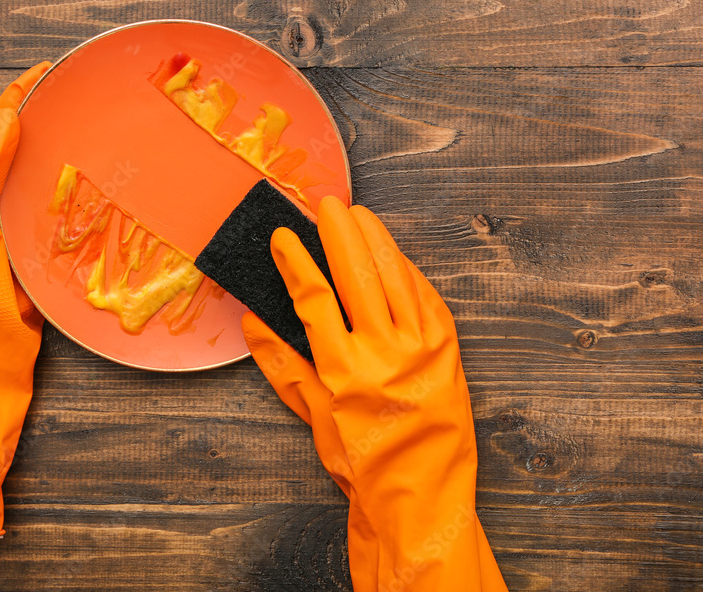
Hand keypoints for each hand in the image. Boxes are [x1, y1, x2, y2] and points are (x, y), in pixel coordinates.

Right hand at [243, 197, 506, 590]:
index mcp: (343, 371)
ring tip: (360, 215)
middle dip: (338, 233)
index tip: (284, 235)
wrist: (422, 496)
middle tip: (326, 205)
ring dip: (376, 241)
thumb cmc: (364, 464)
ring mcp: (421, 349)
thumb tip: (253, 323)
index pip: (313, 299)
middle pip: (357, 275)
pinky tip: (396, 254)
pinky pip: (428, 298)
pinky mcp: (448, 350)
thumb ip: (284, 367)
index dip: (295, 261)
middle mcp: (383, 353)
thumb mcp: (315, 420)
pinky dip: (409, 271)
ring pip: (395, 278)